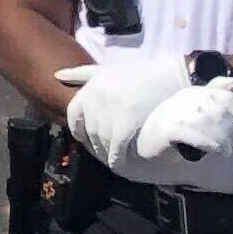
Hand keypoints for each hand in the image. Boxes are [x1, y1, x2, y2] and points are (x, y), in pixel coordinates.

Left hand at [57, 59, 189, 164]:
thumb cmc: (143, 73)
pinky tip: (119, 164)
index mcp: (92, 85)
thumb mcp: (109, 69)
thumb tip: (57, 75)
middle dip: (94, 145)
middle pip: (89, 130)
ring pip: (101, 141)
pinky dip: (116, 158)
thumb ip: (82, 73)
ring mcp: (111, 110)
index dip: (78, 129)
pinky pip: (116, 147)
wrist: (175, 75)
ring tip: (112, 159)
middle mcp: (97, 97)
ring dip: (105, 153)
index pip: (73, 114)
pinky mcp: (127, 122)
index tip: (86, 138)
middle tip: (102, 153)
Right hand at [134, 74, 232, 163]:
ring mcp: (174, 112)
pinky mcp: (168, 129)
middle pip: (221, 112)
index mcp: (193, 92)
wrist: (143, 140)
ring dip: (224, 140)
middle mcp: (184, 98)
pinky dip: (210, 144)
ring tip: (225, 150)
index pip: (226, 97)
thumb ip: (215, 94)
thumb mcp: (196, 109)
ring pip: (211, 124)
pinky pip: (197, 135)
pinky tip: (214, 151)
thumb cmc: (173, 127)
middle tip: (232, 145)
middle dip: (232, 131)